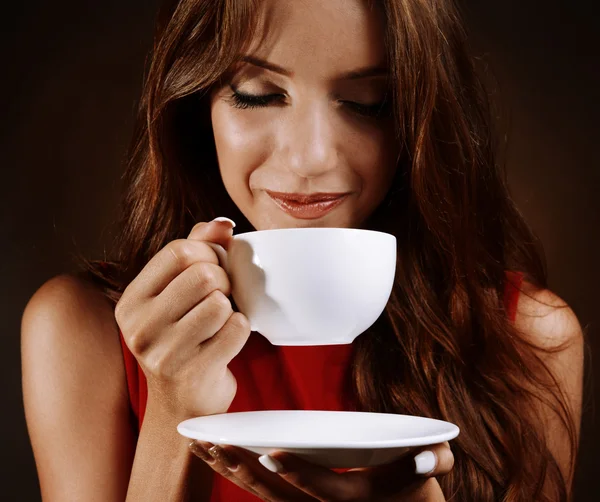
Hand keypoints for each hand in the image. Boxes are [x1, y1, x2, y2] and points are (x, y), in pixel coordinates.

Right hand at [114, 217, 250, 418]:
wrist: (182, 404)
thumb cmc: (182, 339)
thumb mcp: (176, 294)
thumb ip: (196, 251)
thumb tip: (222, 224)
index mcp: (132, 301)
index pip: (179, 251)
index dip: (208, 253)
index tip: (214, 268)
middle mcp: (140, 327)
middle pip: (203, 274)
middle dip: (223, 281)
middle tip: (221, 297)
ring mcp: (165, 353)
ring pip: (220, 302)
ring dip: (231, 308)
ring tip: (220, 320)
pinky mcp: (194, 372)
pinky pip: (236, 328)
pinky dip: (241, 329)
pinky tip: (227, 340)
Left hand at [189, 440, 453, 500]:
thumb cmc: (414, 494)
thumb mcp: (429, 479)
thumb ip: (432, 462)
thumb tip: (428, 455)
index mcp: (361, 501)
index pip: (328, 491)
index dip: (302, 474)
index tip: (272, 453)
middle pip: (282, 498)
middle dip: (247, 471)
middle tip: (215, 444)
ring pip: (265, 498)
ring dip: (233, 472)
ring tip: (202, 446)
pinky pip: (263, 493)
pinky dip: (239, 475)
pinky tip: (217, 455)